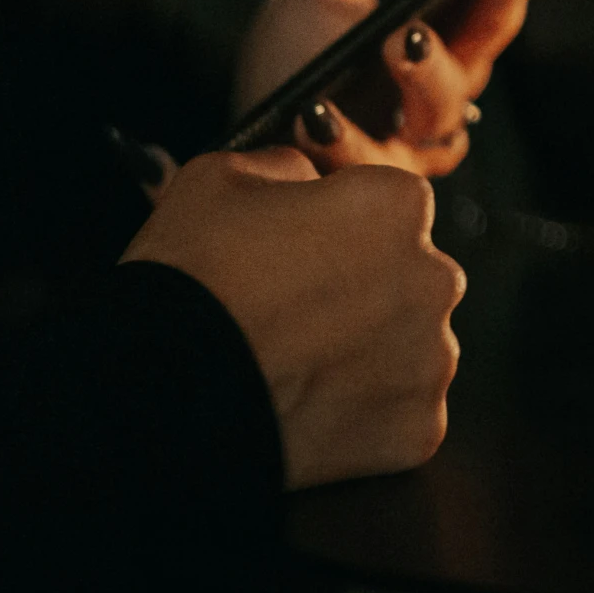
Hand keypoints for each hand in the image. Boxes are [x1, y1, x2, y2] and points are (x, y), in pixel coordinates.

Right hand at [120, 149, 463, 487]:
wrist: (159, 393)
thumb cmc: (188, 278)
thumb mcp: (221, 176)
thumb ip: (287, 166)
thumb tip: (308, 179)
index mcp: (398, 206)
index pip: (393, 204)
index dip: (344, 226)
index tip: (306, 250)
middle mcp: (434, 278)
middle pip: (412, 276)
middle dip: (367, 290)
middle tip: (297, 314)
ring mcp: (432, 358)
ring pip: (412, 345)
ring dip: (372, 352)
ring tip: (298, 365)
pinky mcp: (420, 426)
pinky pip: (403, 411)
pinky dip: (366, 413)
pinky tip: (310, 407)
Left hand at [235, 0, 535, 176]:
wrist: (254, 122)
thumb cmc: (299, 55)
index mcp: (442, 49)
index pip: (489, 20)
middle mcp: (434, 104)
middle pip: (464, 83)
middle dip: (440, 59)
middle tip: (408, 34)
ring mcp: (404, 150)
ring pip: (430, 135)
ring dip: (403, 98)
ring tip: (355, 74)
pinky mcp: (362, 187)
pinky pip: (364, 173)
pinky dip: (340, 145)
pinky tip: (310, 114)